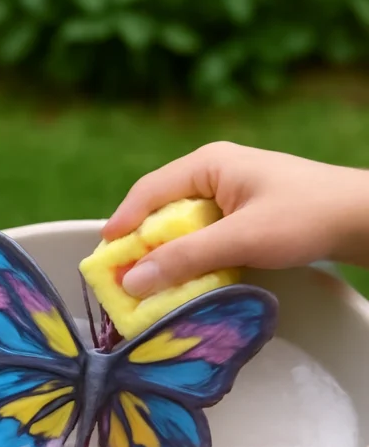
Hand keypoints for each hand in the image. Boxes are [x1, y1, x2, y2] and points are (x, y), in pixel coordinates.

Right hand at [105, 141, 368, 296]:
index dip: (122, 224)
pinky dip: (191, 256)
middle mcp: (213, 173)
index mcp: (208, 164)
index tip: (104, 257)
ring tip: (150, 282)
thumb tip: (132, 281)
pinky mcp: (243, 213)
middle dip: (141, 243)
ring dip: (167, 253)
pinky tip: (188, 277)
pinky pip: (203, 234)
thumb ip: (184, 259)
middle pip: (161, 208)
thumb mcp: (240, 239)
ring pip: (181, 224)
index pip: (148, 192)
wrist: (366, 219)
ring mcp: (230, 193)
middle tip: (123, 276)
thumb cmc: (306, 217)